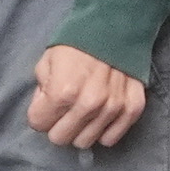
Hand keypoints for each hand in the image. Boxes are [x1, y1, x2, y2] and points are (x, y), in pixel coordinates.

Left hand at [27, 44, 145, 150]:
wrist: (114, 28)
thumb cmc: (75, 45)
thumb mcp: (45, 63)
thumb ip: (41, 91)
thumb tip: (45, 111)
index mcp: (62, 92)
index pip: (38, 124)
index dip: (39, 114)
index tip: (46, 104)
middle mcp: (88, 105)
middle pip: (61, 139)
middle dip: (57, 125)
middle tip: (64, 109)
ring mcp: (112, 109)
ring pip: (85, 142)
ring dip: (81, 129)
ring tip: (83, 110)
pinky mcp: (131, 109)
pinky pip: (111, 139)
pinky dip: (103, 130)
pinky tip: (100, 115)